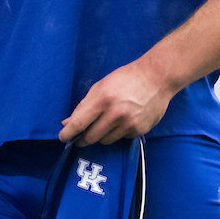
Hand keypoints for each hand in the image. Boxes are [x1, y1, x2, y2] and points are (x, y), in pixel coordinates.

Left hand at [58, 60, 174, 145]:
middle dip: (83, 138)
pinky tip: (124, 120)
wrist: (157, 78)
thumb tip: (68, 122)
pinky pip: (121, 138)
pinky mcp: (140, 130)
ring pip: (106, 140)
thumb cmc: (125, 79)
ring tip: (107, 122)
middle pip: (91, 137)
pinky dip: (118, 133)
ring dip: (102, 135)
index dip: (68, 133)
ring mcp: (129, 124)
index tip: (62, 137)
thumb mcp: (101, 86)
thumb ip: (84, 106)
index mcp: (102, 99)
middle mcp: (115, 114)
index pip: (79, 122)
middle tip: (80, 137)